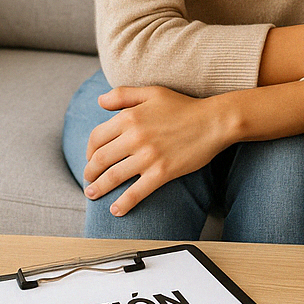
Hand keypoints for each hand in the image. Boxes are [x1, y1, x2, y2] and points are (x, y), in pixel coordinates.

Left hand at [82, 84, 232, 214]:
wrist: (214, 121)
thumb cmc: (184, 106)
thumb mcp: (152, 92)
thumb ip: (123, 94)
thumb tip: (99, 101)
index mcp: (129, 117)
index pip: (96, 137)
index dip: (88, 151)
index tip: (91, 158)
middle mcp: (134, 137)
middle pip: (100, 159)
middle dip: (89, 172)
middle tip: (88, 180)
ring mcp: (148, 156)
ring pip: (113, 177)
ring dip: (99, 188)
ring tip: (93, 194)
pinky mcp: (162, 172)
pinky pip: (137, 192)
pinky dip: (123, 203)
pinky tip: (116, 210)